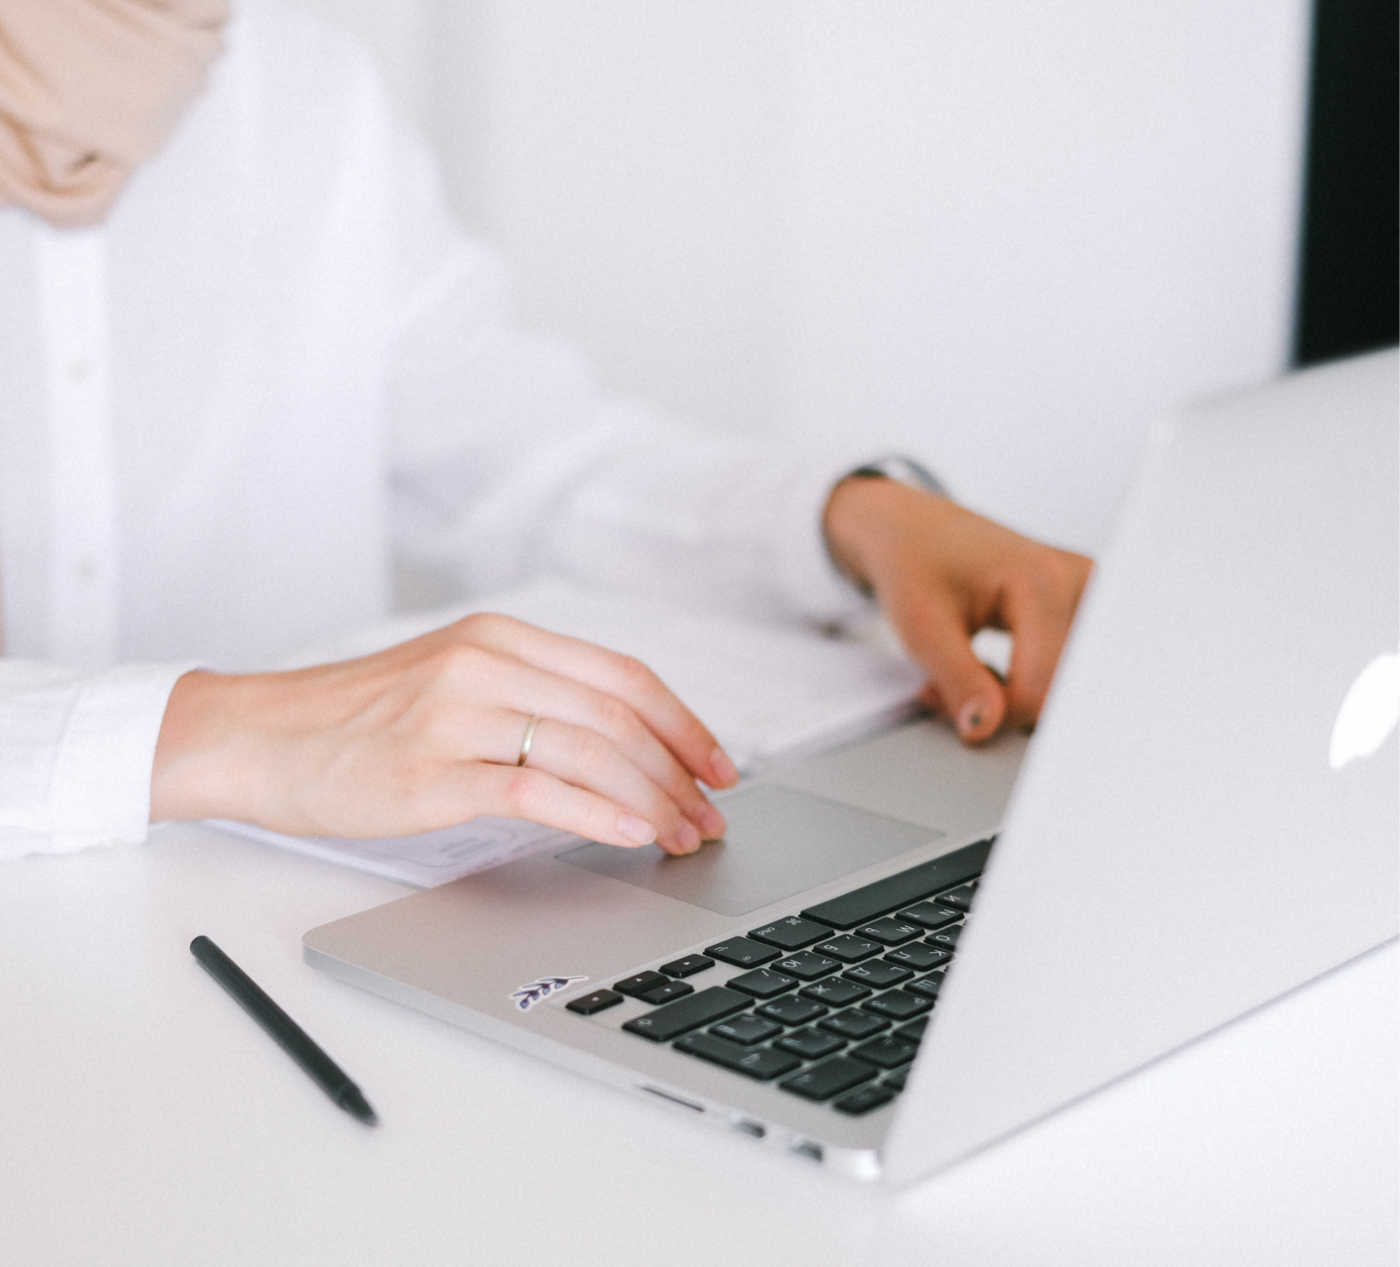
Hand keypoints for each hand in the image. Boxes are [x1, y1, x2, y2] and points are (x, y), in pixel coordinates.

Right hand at [151, 613, 738, 853]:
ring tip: (682, 836)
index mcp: (501, 637)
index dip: (685, 723)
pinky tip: (631, 835)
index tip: (719, 766)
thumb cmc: (355, 719)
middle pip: (619, 714)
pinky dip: (598, 815)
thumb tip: (621, 747)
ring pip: (590, 750)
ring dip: (653, 799)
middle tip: (710, 815)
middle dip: (681, 772)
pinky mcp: (432, 769)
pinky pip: (537, 791)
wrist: (258, 737)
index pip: (624, 675)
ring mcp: (458, 713)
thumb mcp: (451, 679)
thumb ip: (530, 696)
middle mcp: (487, 663)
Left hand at [823, 477, 1091, 742]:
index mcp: (1044, 581)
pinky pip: (1064, 672)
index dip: (991, 715)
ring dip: (1013, 699)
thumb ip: (958, 681)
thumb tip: (985, 729)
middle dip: (1002, 708)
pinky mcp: (1082, 609)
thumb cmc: (913, 564)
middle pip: (1057, 691)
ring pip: (1062, 687)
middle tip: (948, 692)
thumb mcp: (922, 628)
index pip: (1039, 689)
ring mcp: (1087, 594)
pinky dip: (1024, 685)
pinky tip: (988, 672)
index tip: (942, 701)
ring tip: (967, 676)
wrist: (912, 531)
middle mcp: (1079, 583)